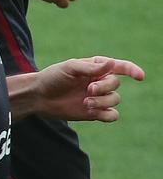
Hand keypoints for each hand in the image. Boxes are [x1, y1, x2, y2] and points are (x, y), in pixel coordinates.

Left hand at [28, 56, 143, 123]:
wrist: (38, 97)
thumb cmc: (52, 78)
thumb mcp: (69, 68)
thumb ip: (90, 68)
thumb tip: (112, 63)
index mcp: (96, 68)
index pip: (120, 67)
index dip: (132, 70)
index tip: (139, 76)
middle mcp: (100, 82)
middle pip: (116, 84)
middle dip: (104, 87)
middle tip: (88, 90)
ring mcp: (98, 97)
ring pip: (115, 100)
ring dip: (103, 102)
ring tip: (86, 102)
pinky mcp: (95, 112)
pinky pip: (112, 116)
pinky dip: (106, 115)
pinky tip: (92, 112)